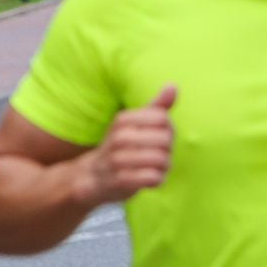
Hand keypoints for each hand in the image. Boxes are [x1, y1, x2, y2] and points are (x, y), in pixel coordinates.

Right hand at [79, 84, 176, 203]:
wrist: (93, 176)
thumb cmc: (122, 146)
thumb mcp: (135, 123)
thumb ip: (156, 107)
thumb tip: (173, 85)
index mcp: (123, 120)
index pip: (163, 119)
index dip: (168, 130)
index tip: (158, 137)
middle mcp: (118, 138)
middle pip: (165, 139)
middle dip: (168, 150)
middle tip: (158, 154)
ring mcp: (117, 160)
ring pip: (161, 159)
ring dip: (164, 166)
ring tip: (155, 167)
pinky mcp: (121, 181)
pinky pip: (153, 178)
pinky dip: (158, 179)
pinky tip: (151, 178)